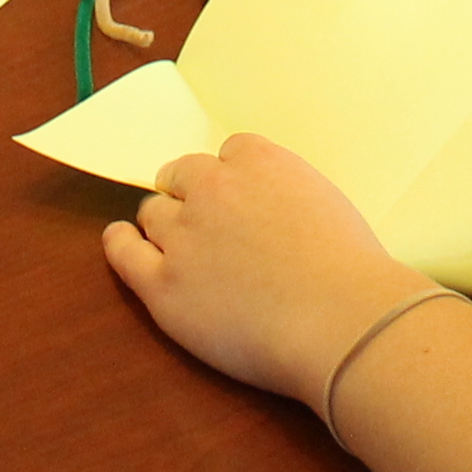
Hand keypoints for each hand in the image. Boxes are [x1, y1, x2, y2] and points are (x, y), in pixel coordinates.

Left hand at [101, 133, 438, 402]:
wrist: (341, 319)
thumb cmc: (352, 271)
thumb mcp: (329, 204)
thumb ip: (290, 195)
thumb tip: (274, 212)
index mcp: (259, 161)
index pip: (230, 152)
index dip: (230, 175)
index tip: (234, 192)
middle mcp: (213, 188)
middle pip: (182, 176)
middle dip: (187, 193)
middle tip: (196, 216)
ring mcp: (183, 236)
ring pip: (152, 212)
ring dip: (160, 222)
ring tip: (163, 237)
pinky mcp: (164, 285)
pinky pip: (125, 254)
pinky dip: (120, 244)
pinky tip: (119, 241)